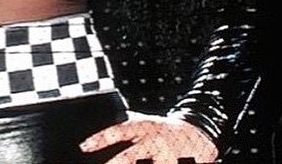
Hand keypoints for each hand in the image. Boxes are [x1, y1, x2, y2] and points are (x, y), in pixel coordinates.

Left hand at [79, 112, 217, 162]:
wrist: (197, 133)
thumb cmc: (162, 129)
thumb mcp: (144, 122)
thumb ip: (126, 126)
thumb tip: (102, 124)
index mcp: (142, 127)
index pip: (117, 131)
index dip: (100, 139)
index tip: (84, 146)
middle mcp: (152, 142)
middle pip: (130, 157)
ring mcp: (165, 158)